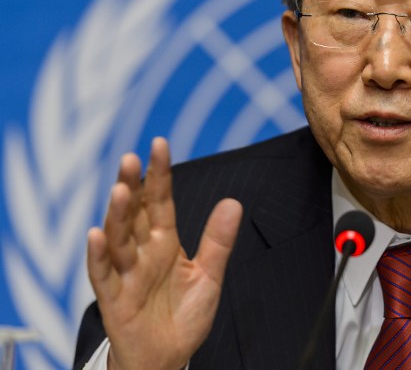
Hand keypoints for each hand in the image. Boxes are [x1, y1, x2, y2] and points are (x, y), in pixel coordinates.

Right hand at [86, 137, 242, 369]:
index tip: (159, 143)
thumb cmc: (183, 316)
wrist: (168, 358)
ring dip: (117, 214)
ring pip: (117, 238)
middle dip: (131, 185)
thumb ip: (218, 241)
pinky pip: (102, 275)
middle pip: (134, 212)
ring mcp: (125, 273)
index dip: (159, 174)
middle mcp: (142, 252)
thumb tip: (233, 202)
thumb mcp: (209, 276)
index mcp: (164, 242)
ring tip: (120, 189)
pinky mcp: (114, 299)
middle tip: (131, 157)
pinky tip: (96, 235)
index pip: (160, 201)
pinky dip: (98, 256)